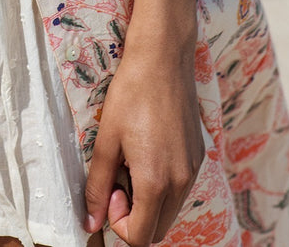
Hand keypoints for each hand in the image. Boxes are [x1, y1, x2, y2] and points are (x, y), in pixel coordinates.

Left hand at [83, 40, 205, 244]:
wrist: (163, 58)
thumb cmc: (132, 93)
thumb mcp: (107, 139)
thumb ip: (97, 186)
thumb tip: (89, 222)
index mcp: (157, 182)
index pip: (141, 237)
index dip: (118, 222)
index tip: (110, 189)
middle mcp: (181, 182)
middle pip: (158, 229)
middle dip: (134, 215)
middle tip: (118, 178)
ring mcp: (194, 169)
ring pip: (170, 209)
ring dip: (149, 200)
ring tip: (131, 161)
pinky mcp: (198, 156)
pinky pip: (180, 188)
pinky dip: (163, 184)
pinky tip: (148, 150)